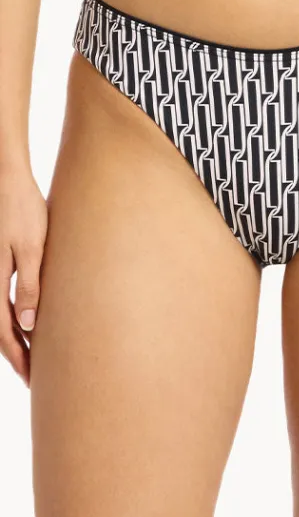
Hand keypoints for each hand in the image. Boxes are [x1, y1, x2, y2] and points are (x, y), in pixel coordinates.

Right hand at [0, 166, 46, 385]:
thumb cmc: (22, 210)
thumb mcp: (30, 248)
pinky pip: (4, 298)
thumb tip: (27, 325)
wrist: (7, 180)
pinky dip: (14, 316)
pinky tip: (29, 321)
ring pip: (1, 315)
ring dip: (15, 338)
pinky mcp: (1, 263)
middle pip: (0, 329)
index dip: (18, 357)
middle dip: (16, 354)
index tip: (31, 379)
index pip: (4, 332)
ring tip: (32, 357)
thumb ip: (29, 285)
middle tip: (33, 378)